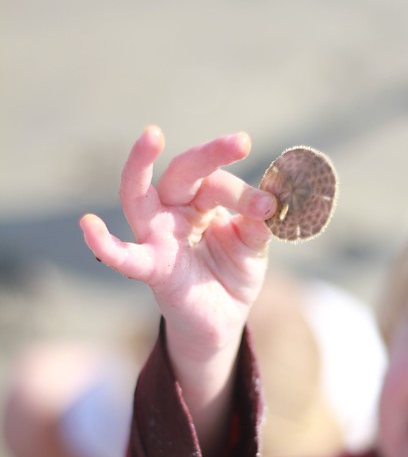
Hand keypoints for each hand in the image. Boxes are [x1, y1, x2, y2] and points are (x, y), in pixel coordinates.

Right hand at [80, 126, 276, 358]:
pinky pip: (124, 257)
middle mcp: (174, 211)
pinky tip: (88, 226)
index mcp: (201, 201)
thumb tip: (271, 208)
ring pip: (139, 195)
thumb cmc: (233, 275)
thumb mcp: (253, 249)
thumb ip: (257, 228)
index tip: (270, 206)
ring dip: (139, 164)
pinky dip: (105, 244)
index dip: (246, 194)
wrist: (222, 321)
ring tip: (151, 135)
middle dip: (210, 155)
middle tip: (240, 142)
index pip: (218, 184)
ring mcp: (157, 236)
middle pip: (183, 172)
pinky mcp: (150, 268)